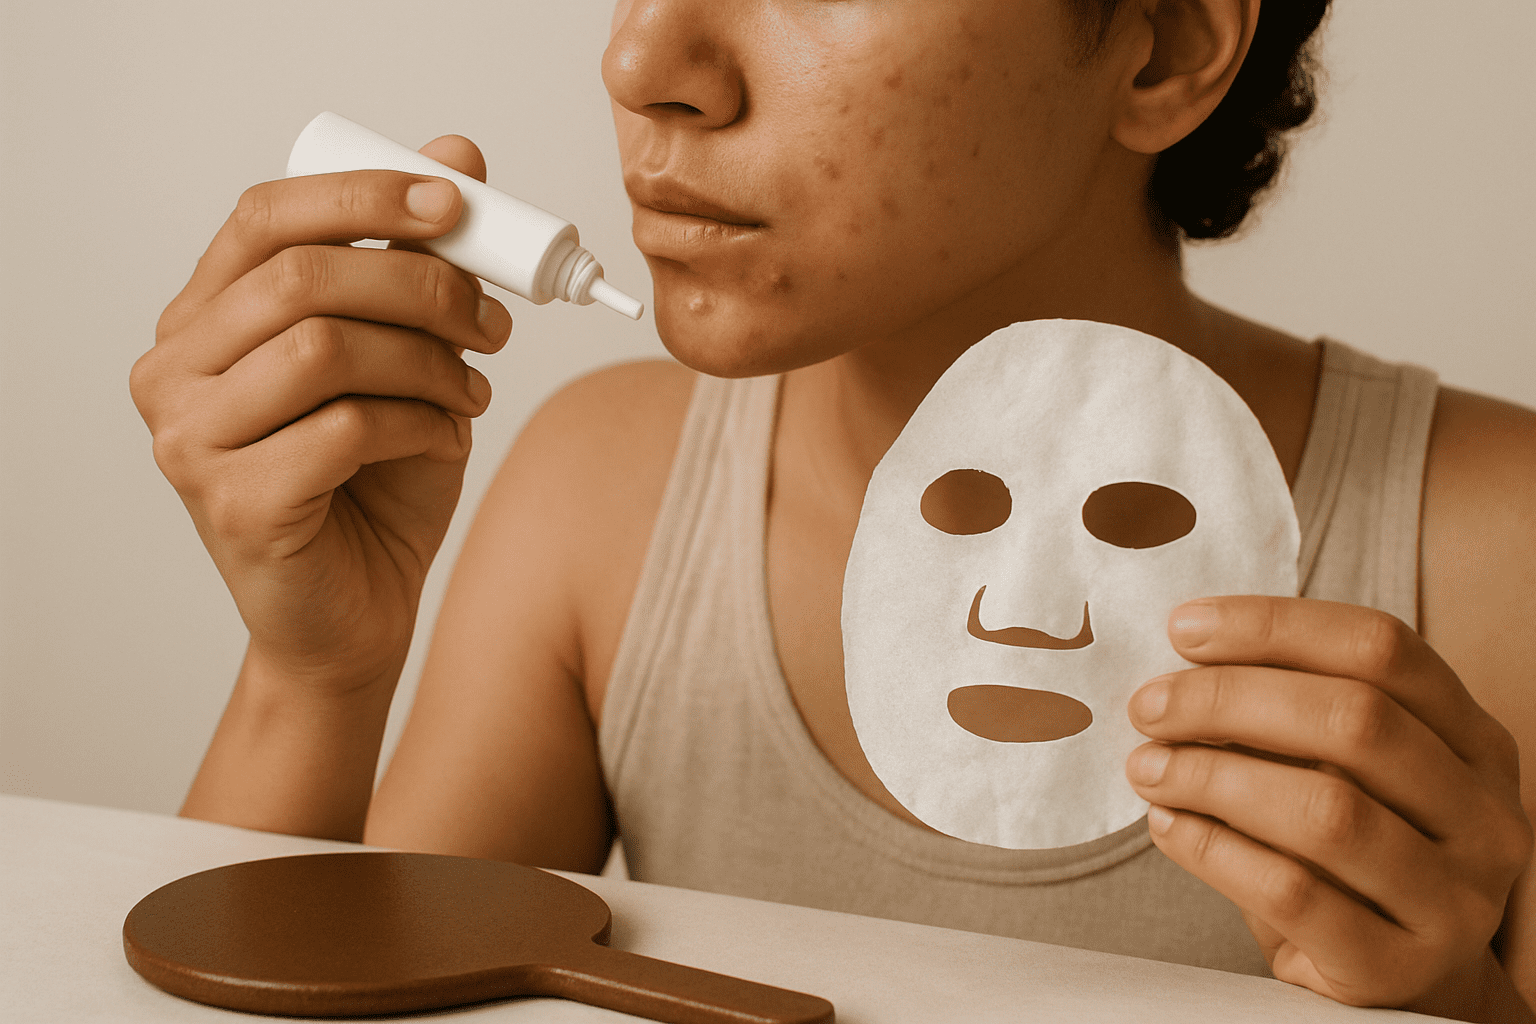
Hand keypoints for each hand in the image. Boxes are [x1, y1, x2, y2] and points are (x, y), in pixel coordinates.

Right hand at [130, 136, 512, 691]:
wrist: (355, 616)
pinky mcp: (232, 503)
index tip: (457, 202)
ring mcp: (188, 440)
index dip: (365, 196)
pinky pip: (345, 428)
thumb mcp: (405, 361)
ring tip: (470, 396)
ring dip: (427, 364)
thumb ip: (415, 264)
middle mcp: (174, 370)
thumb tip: (459, 155)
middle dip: (423, 287)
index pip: (266, 217)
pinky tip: (443, 443)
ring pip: (324, 348)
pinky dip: (420, 427)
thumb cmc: (373, 486)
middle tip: (493, 323)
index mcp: (203, 319)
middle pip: (304, 279)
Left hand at [1125, 596, 1532, 1013]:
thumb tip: (1182, 667)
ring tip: (1147, 768)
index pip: (1382, 648)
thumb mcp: (1344, 772)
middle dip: (1229, 700)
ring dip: (1212, 777)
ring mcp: (1454, 899)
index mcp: (1473, 741)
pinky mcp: (1398, 968)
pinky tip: (1167, 827)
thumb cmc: (1350, 856)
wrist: (1401, 983)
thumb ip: (1289, 713)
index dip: (1275, 627)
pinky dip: (1213, 849)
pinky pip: (1292, 892)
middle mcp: (1484, 816)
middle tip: (1149, 706)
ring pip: (1326, 811)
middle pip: (1354, 720)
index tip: (1184, 628)